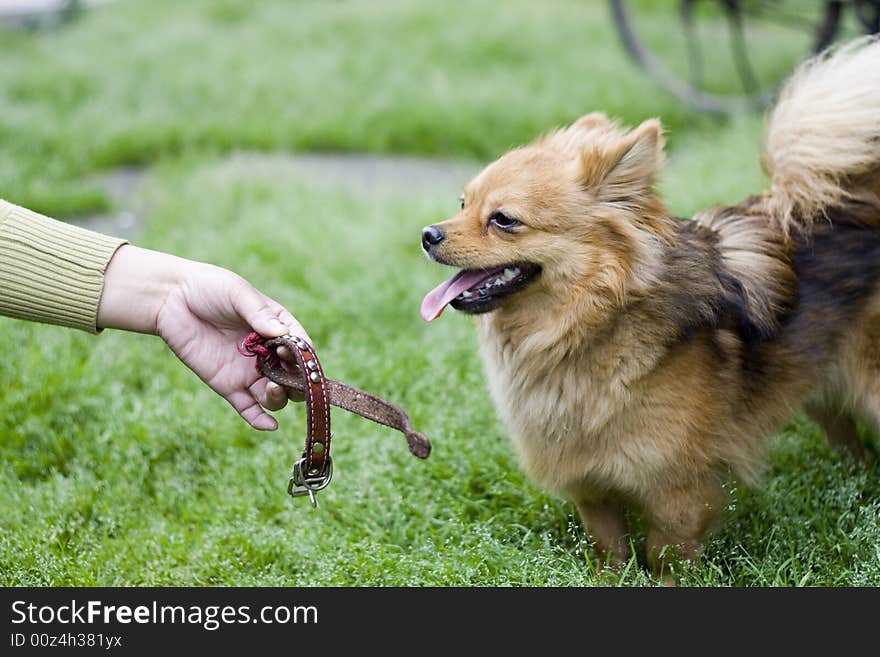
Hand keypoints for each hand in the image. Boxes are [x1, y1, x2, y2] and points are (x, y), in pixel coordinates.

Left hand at [97, 245, 308, 429]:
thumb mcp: (237, 293)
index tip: (295, 356)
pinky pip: (248, 408)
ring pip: (275, 396)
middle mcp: (268, 353)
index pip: (301, 348)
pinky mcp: (228, 385)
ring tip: (272, 390)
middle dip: (298, 383)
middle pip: (293, 377)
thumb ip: (259, 314)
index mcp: (278, 328)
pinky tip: (269, 426)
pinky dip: (260, 419)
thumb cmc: (209, 288)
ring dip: (280, 398)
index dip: (304, 356)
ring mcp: (249, 371)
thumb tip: (280, 335)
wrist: (170, 299)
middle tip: (288, 379)